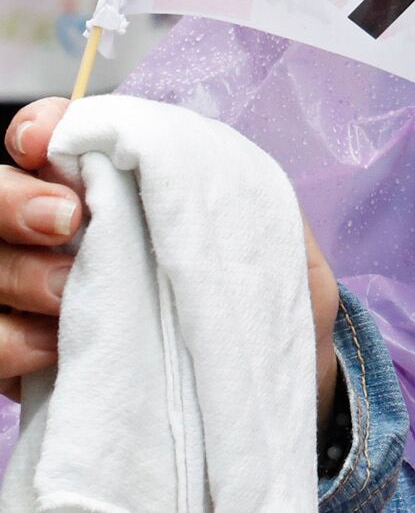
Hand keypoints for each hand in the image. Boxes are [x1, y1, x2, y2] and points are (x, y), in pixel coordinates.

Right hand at [0, 100, 343, 423]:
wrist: (259, 398)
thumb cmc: (263, 308)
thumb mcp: (275, 244)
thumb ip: (238, 197)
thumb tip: (195, 165)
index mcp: (121, 193)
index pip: (53, 139)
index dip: (40, 130)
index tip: (48, 142)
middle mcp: (59, 239)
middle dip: (16, 200)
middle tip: (68, 222)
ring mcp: (29, 298)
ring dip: (18, 274)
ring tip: (70, 294)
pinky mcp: (17, 361)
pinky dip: (9, 342)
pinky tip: (54, 350)